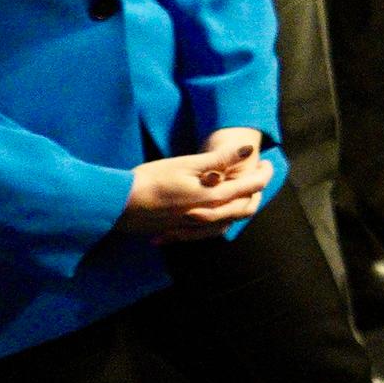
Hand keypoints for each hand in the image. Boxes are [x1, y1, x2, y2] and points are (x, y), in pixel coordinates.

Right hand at [118, 128, 272, 247]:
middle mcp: (207, 216)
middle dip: (256, 192)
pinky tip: (212, 212)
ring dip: (239, 207)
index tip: (267, 162)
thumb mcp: (186, 164)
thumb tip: (247, 150)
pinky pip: (207, 231)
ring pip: (228, 222)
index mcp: (212, 198)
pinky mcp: (178, 232)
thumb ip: (219, 159)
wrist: (117, 206)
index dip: (263, 174)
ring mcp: (193, 227)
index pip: (250, 187)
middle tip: (258, 175)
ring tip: (240, 191)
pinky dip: (217, 221)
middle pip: (244, 208)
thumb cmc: (150, 180)